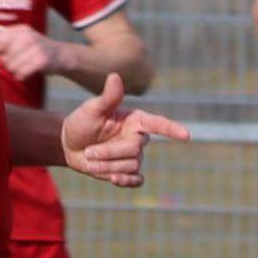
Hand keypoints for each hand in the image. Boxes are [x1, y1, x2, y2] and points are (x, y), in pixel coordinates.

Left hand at [0, 21, 62, 82]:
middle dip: (7, 64)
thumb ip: (5, 42)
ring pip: (11, 66)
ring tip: (22, 68)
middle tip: (16, 64)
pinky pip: (22, 72)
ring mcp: (36, 47)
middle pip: (3, 56)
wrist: (62, 55)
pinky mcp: (42, 60)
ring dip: (15, 71)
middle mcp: (27, 36)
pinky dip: (22, 76)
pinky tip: (26, 73)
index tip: (0, 55)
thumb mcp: (23, 40)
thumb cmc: (37, 49)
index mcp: (20, 30)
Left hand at [62, 73, 189, 186]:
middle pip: (135, 149)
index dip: (172, 129)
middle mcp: (138, 138)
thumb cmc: (82, 122)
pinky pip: (136, 180)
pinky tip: (113, 179)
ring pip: (131, 166)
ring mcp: (134, 156)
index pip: (158, 124)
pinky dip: (126, 181)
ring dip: (108, 166)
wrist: (71, 145)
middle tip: (89, 152)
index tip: (186, 135)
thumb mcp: (92, 108)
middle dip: (110, 152)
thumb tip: (115, 76)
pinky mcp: (129, 172)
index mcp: (135, 120)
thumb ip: (108, 97)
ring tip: (90, 160)